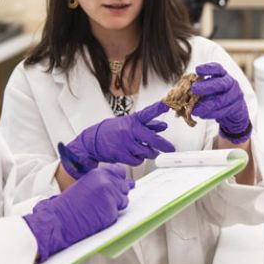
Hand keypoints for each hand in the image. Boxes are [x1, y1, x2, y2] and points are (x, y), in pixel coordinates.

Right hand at [24, 165, 133, 261]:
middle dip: (117, 194)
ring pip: (123, 200)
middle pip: (124, 187)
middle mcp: (106, 183)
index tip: (114, 184)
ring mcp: (110, 197)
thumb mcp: (86, 184)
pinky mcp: (111, 212)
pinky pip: (117, 213)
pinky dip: (109, 216)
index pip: (120, 172)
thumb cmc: (69, 204)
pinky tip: (97, 216)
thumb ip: (103, 180)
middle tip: (101, 200)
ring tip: (97, 208)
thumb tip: (127, 183)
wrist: (59, 220)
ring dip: (114, 205)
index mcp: (99, 173)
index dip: (118, 179)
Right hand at [58, 101, 174, 178]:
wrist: (93, 140)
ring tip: (146, 150)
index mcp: (133, 120)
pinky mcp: (121, 154)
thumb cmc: (113, 131)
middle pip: (152, 138)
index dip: (159, 107)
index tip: (168, 103)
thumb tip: (163, 126)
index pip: (148, 112)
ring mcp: (125, 142)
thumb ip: (148, 125)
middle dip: (164, 145)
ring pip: (147, 152)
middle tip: (170, 148)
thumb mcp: (130, 124)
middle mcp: (130, 130)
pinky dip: (139, 160)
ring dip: (150, 153)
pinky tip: (134, 155)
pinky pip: (138, 161)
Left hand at [191, 62, 251, 143]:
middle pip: (220, 84)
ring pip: (222, 100)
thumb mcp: (209, 91)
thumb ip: (200, 89)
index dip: (208, 68)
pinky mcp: (238, 108)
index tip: (197, 70)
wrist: (235, 112)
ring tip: (195, 110)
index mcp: (223, 75)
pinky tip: (203, 115)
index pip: (217, 68)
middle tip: (193, 88)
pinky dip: (212, 114)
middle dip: (206, 86)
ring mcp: (236, 95)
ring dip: (207, 105)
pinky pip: (224, 111)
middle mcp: (231, 83)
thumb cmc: (218, 98)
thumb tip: (184, 91)